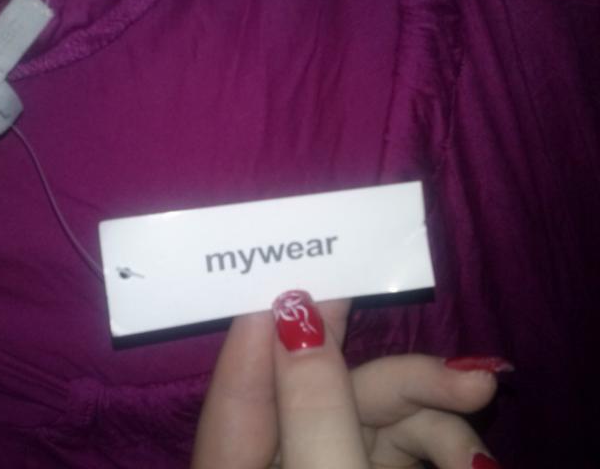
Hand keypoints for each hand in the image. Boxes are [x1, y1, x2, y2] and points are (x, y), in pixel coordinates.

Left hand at [192, 291, 508, 467]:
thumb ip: (312, 411)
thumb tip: (292, 313)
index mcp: (238, 468)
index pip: (243, 383)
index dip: (270, 324)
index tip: (310, 272)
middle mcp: (280, 462)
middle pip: (334, 394)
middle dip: (408, 384)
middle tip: (482, 379)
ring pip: (378, 417)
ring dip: (440, 425)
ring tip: (484, 468)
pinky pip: (403, 448)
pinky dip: (442, 451)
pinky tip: (475, 467)